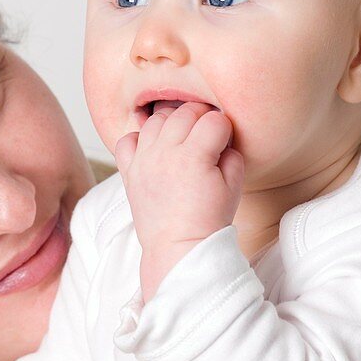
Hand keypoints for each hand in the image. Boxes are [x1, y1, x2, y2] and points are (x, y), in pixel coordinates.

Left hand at [114, 102, 242, 299]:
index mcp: (193, 157)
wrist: (178, 248)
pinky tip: (153, 148)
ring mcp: (144, 160)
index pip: (214, 120)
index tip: (225, 141)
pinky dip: (139, 138)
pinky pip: (127, 140)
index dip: (224, 128)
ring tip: (182, 138)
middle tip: (207, 135)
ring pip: (156, 120)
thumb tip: (223, 139)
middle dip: (201, 118)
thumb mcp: (234, 187)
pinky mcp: (129, 172)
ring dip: (173, 122)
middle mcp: (165, 153)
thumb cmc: (207, 221)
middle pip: (185, 113)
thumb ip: (232, 155)